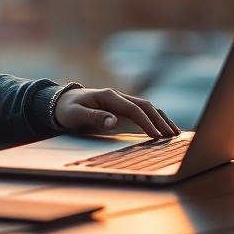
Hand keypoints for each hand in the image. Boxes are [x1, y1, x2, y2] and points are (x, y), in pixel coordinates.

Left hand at [53, 87, 179, 138]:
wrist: (59, 102)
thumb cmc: (67, 109)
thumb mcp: (76, 114)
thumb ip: (94, 117)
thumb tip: (113, 121)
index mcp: (108, 96)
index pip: (133, 109)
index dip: (146, 122)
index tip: (156, 136)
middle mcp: (117, 96)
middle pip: (145, 106)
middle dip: (160, 121)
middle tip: (172, 136)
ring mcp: (120, 101)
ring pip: (146, 108)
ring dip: (161, 119)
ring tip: (174, 133)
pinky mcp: (120, 108)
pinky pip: (141, 112)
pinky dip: (154, 119)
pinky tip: (162, 129)